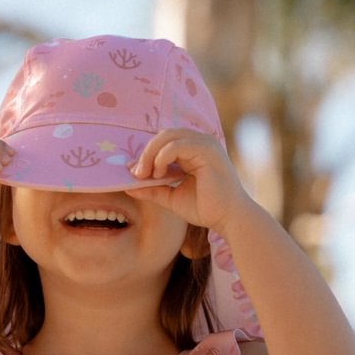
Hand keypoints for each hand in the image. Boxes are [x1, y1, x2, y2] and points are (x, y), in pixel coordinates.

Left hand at [125, 129, 250, 234]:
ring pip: (167, 136)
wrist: (228, 219)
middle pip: (163, 135)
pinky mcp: (207, 149)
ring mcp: (205, 143)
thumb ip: (151, 188)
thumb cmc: (205, 208)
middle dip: (145, 153)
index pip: (164, 142)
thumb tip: (126, 184)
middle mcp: (200, 142)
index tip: (133, 173)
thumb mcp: (170, 196)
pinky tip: (159, 173)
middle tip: (136, 174)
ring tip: (145, 175)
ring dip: (150, 154)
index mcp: (193, 150)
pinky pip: (176, 145)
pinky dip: (161, 157)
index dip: (146, 154)